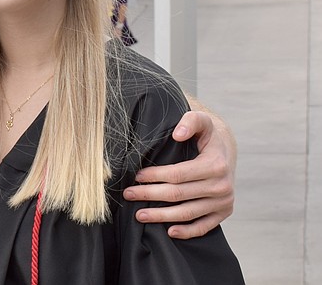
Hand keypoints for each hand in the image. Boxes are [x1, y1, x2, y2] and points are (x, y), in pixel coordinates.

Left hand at [122, 110, 235, 239]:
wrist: (225, 150)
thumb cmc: (207, 135)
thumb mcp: (202, 121)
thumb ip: (190, 121)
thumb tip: (177, 134)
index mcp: (215, 165)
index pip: (178, 174)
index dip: (155, 176)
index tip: (136, 176)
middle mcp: (222, 186)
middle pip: (178, 195)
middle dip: (150, 195)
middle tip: (128, 194)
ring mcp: (224, 201)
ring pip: (187, 213)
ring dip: (161, 216)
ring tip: (140, 215)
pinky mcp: (224, 212)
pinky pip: (204, 226)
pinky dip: (187, 231)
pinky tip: (169, 232)